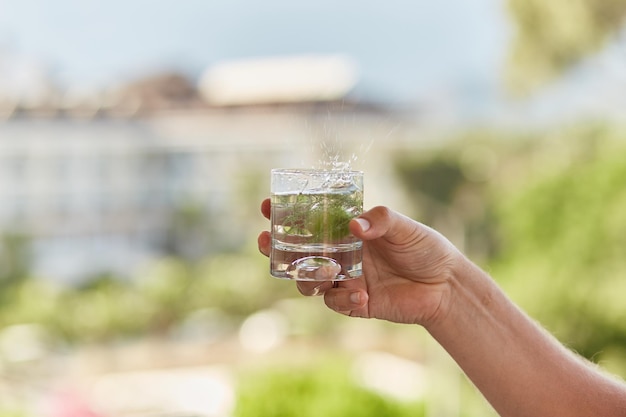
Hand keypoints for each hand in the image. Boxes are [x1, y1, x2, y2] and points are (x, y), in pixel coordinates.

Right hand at [258, 199, 462, 326]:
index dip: (285, 215)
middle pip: (298, 254)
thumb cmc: (424, 247)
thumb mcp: (404, 227)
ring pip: (308, 281)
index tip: (267, 206)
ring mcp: (345, 280)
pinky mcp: (355, 303)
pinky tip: (363, 295)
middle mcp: (340, 255)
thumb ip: (380, 221)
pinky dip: (343, 299)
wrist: (444, 285)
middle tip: (265, 241)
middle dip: (276, 249)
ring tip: (326, 273)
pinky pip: (335, 302)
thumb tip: (354, 225)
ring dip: (307, 277)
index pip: (310, 222)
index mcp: (347, 232)